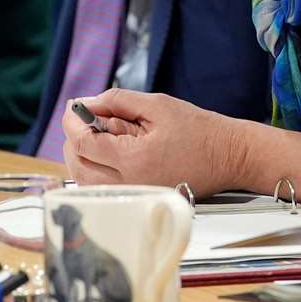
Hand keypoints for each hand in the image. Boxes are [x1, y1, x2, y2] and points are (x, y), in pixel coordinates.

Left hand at [63, 89, 247, 198]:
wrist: (227, 157)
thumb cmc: (198, 130)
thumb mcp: (157, 105)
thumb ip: (118, 101)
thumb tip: (86, 104)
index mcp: (132, 160)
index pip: (83, 143)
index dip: (72, 122)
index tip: (74, 107)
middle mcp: (129, 184)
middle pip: (78, 165)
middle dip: (73, 139)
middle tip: (81, 118)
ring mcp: (133, 196)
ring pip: (86, 181)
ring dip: (81, 156)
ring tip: (93, 133)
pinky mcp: (138, 199)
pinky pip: (102, 188)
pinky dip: (94, 170)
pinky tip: (104, 153)